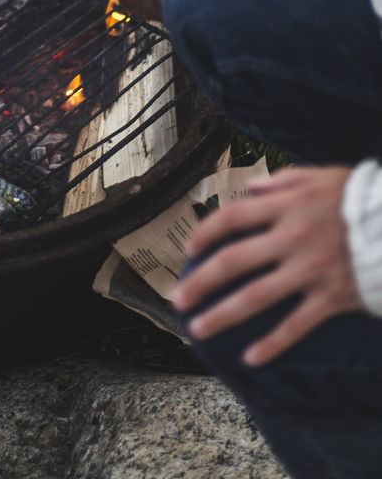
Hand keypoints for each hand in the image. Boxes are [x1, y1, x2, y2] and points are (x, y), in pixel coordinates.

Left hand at [170, 165, 361, 366]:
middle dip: (201, 282)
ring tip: (197, 329)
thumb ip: (281, 181)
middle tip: (176, 299)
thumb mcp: (319, 176)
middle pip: (233, 262)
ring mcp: (310, 271)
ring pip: (256, 297)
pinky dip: (273, 344)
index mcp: (285, 206)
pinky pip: (296, 325)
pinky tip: (249, 358)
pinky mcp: (331, 298)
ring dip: (222, 314)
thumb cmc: (358, 197)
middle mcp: (291, 238)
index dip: (204, 234)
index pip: (232, 218)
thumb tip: (250, 190)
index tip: (188, 251)